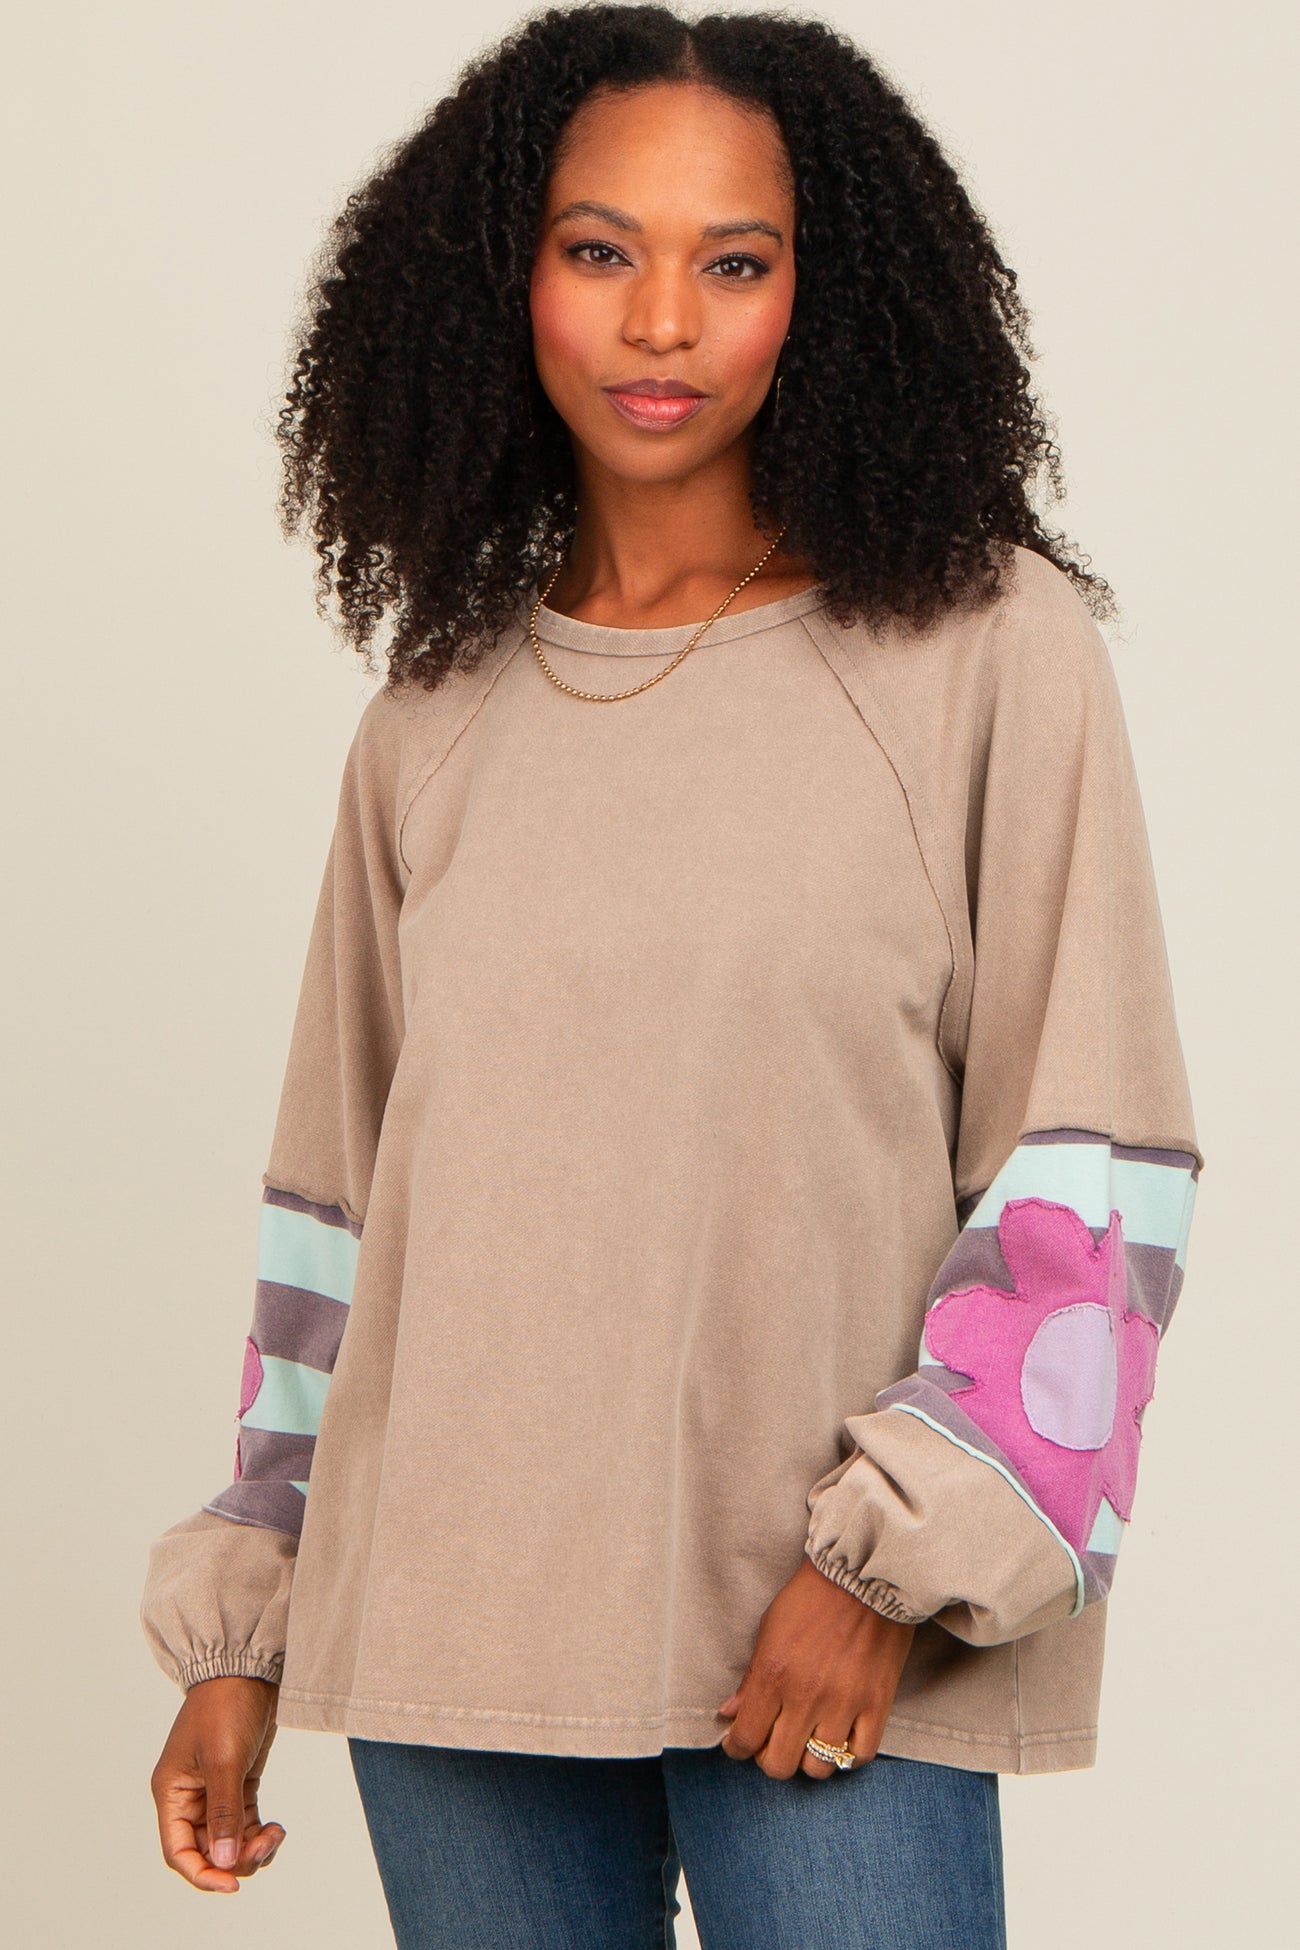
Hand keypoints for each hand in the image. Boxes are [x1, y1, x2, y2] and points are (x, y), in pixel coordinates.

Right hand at [149, 1675, 286, 1891]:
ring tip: (276, 1834)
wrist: (249, 1666)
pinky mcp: (238, 1782)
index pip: (179, 1851)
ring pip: (229, 1841)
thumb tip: (225, 1861)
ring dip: (252, 1848)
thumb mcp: (224, 1759)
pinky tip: (277, 1828)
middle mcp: (189, 1797)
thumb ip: (224, 1812)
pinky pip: (244, 1824)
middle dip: (236, 1859)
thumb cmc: (226, 1705)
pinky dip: (259, 1834)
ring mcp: (214, 1791)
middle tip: (266, 1845)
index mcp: (172, 1793)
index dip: (203, 1874)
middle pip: (207, 1851)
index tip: (232, 1885)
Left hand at [716, 1556, 916, 1778]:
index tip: (741, 1743)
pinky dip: (847, 1755)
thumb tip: (730, 1714)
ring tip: (808, 1738)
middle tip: (774, 1740)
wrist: (864, 1575)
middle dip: (770, 1757)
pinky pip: (859, 1756)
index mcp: (773, 1673)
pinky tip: (840, 1738)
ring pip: (818, 1768)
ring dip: (809, 1758)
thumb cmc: (811, 1596)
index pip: (746, 1739)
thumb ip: (750, 1677)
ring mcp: (843, 1703)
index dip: (738, 1748)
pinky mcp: (877, 1704)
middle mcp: (806, 1695)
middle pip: (779, 1764)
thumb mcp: (769, 1628)